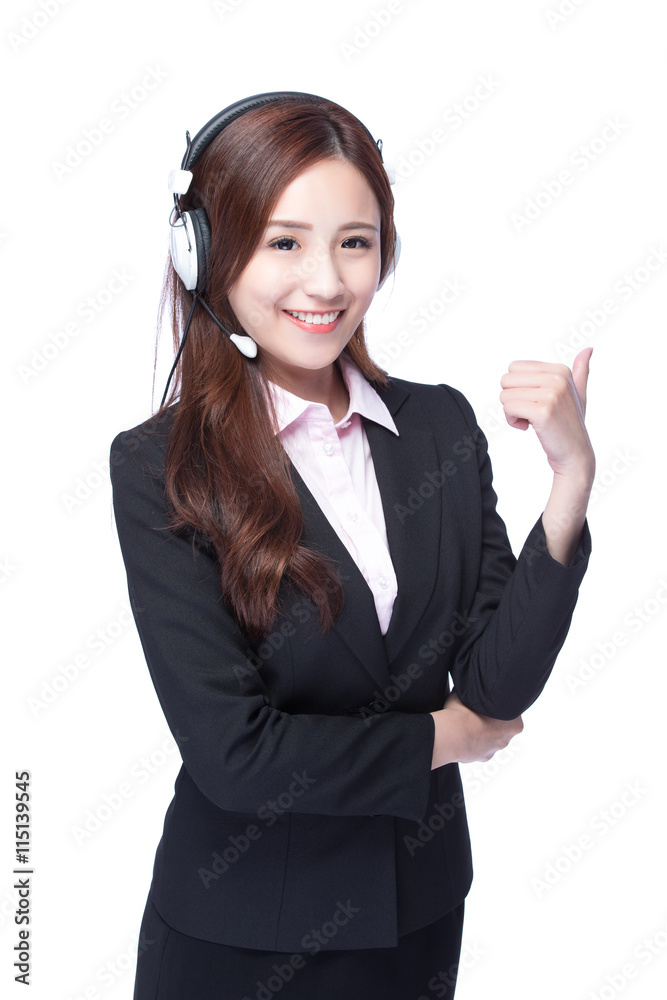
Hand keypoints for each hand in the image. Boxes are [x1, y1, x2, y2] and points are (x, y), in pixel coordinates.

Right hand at [430, 691, 522, 767]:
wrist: (452, 735)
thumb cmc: (464, 712)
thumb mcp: (473, 691)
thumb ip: (479, 689)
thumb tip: (474, 682)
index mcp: (515, 723)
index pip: (512, 711)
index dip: (500, 704)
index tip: (488, 700)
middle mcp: (507, 738)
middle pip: (502, 726)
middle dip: (492, 719)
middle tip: (477, 710)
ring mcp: (494, 749)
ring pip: (491, 738)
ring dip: (482, 731)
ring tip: (468, 723)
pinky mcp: (482, 757)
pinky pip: (480, 747)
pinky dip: (474, 741)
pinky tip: (464, 734)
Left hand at [499, 348, 594, 481]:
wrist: (575, 455)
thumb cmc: (570, 425)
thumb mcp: (578, 395)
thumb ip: (581, 372)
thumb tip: (588, 349)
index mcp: (561, 370)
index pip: (514, 368)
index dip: (517, 388)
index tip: (534, 401)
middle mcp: (558, 378)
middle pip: (506, 380)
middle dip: (512, 399)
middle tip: (529, 413)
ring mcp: (552, 394)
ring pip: (505, 396)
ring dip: (511, 413)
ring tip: (530, 421)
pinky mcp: (543, 411)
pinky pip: (509, 409)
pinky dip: (512, 421)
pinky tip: (527, 428)